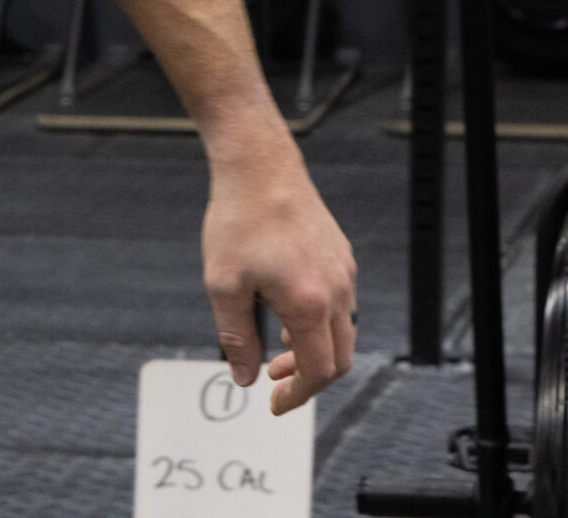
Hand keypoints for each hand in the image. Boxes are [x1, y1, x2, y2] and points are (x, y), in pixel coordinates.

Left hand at [202, 146, 357, 415]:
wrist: (259, 165)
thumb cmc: (238, 220)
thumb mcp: (224, 286)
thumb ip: (236, 338)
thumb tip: (245, 376)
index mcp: (309, 304)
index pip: (319, 370)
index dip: (298, 394)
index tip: (274, 403)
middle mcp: (337, 290)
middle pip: (340, 356)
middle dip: (309, 377)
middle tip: (274, 379)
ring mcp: (343, 270)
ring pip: (342, 329)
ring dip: (313, 348)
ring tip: (274, 345)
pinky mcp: (340, 254)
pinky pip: (341, 302)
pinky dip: (319, 322)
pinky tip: (285, 311)